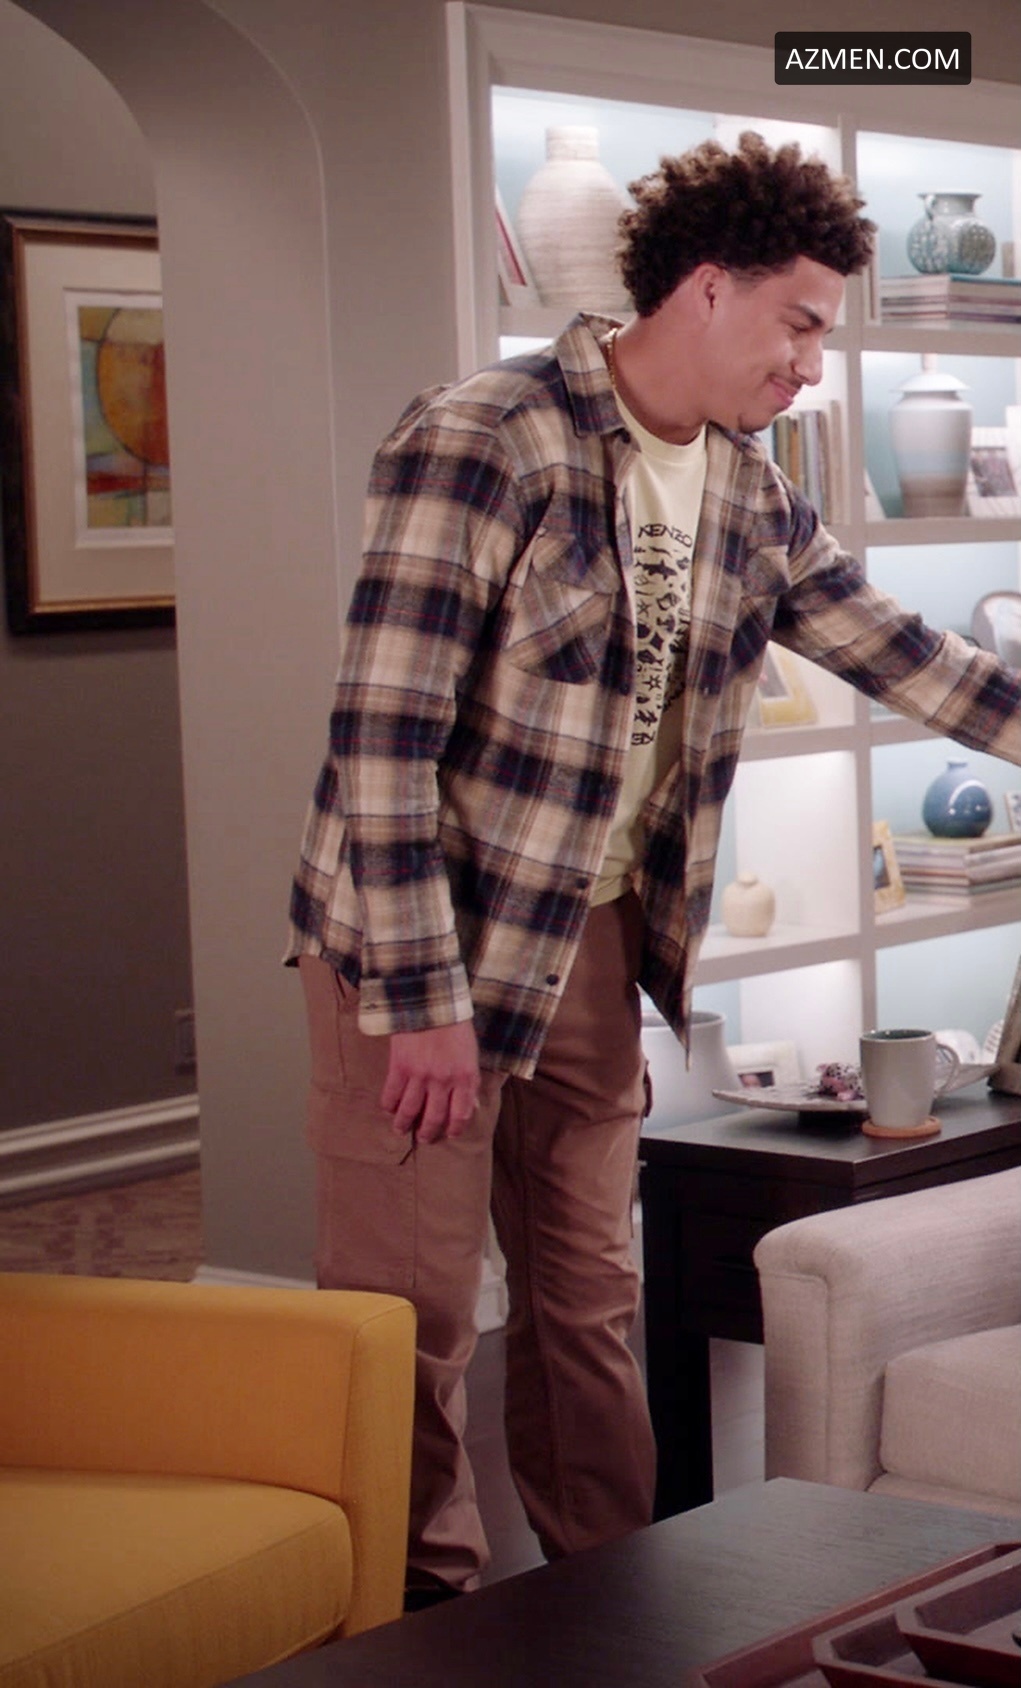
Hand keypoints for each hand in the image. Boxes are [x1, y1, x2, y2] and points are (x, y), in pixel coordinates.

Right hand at [381, 1021, 480, 1143]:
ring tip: (400, 1130)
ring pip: (410, 1110)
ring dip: (404, 1124)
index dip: (455, 1128)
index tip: (449, 1134)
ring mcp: (419, 1075)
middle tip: (424, 1138)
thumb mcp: (471, 1052)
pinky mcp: (399, 1067)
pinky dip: (389, 1105)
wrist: (431, 1001)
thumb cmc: (455, 1025)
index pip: (461, 1113)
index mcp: (465, 1076)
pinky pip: (391, 1094)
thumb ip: (469, 1079)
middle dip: (428, 1131)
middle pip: (434, 1116)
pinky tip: (388, 1109)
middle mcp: (443, 1081)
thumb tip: (469, 1104)